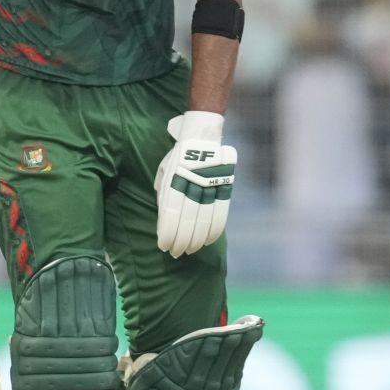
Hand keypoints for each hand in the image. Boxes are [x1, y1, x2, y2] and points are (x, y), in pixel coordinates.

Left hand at [153, 111, 235, 257]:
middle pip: (188, 220)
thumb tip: (164, 220)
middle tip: (175, 253)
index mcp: (176, 179)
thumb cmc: (177, 157)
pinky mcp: (225, 187)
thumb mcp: (164, 172)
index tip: (163, 245)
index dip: (168, 232)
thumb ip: (165, 194)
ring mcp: (212, 186)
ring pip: (205, 221)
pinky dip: (213, 231)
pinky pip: (221, 215)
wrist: (202, 137)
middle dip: (181, 241)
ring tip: (189, 250)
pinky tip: (206, 241)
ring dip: (196, 240)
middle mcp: (194, 184)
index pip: (171, 212)